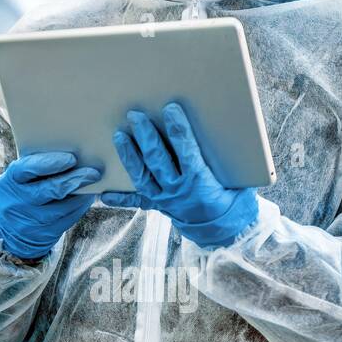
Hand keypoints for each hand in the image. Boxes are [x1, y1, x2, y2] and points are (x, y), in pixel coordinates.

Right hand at [0, 151, 99, 259]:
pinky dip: (78, 207)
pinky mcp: (43, 235)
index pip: (29, 168)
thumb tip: (71, 157)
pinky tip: (85, 198)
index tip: (71, 158)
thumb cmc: (20, 191)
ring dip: (80, 195)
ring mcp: (30, 221)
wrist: (7, 228)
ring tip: (92, 183)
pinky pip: (66, 220)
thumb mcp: (19, 178)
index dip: (50, 163)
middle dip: (74, 180)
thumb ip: (37, 167)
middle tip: (93, 173)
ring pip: (61, 208)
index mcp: (10, 180)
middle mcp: (18, 202)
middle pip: (49, 190)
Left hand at [100, 102, 258, 247]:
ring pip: (142, 176)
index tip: (170, 108)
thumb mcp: (237, 179)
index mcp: (200, 181)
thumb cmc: (234, 200)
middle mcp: (178, 190)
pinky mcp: (158, 206)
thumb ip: (226, 159)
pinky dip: (120, 198)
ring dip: (129, 156)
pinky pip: (137, 202)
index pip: (186, 149)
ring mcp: (165, 200)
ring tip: (118, 136)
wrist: (228, 232)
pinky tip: (104, 194)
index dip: (178, 129)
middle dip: (145, 136)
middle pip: (157, 160)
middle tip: (135, 115)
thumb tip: (224, 129)